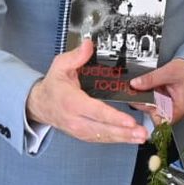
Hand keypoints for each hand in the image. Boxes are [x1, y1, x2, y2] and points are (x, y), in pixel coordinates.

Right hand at [24, 39, 148, 144]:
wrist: (40, 105)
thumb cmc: (53, 85)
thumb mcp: (60, 66)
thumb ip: (76, 56)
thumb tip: (89, 45)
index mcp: (72, 102)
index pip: (95, 111)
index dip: (113, 117)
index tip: (129, 121)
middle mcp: (76, 120)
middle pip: (103, 128)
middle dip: (124, 132)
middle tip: (142, 133)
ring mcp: (79, 130)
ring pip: (104, 136)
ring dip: (124, 138)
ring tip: (142, 136)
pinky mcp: (84, 135)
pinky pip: (102, 139)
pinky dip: (117, 139)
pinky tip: (131, 138)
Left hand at [129, 57, 183, 125]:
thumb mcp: (169, 72)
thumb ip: (151, 79)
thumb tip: (135, 84)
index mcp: (179, 109)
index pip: (160, 121)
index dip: (147, 112)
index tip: (137, 102)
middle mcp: (176, 110)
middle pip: (154, 113)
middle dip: (144, 102)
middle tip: (134, 92)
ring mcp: (172, 105)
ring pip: (154, 106)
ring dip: (146, 97)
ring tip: (140, 87)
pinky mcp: (169, 99)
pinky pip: (157, 99)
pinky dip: (151, 92)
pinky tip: (148, 85)